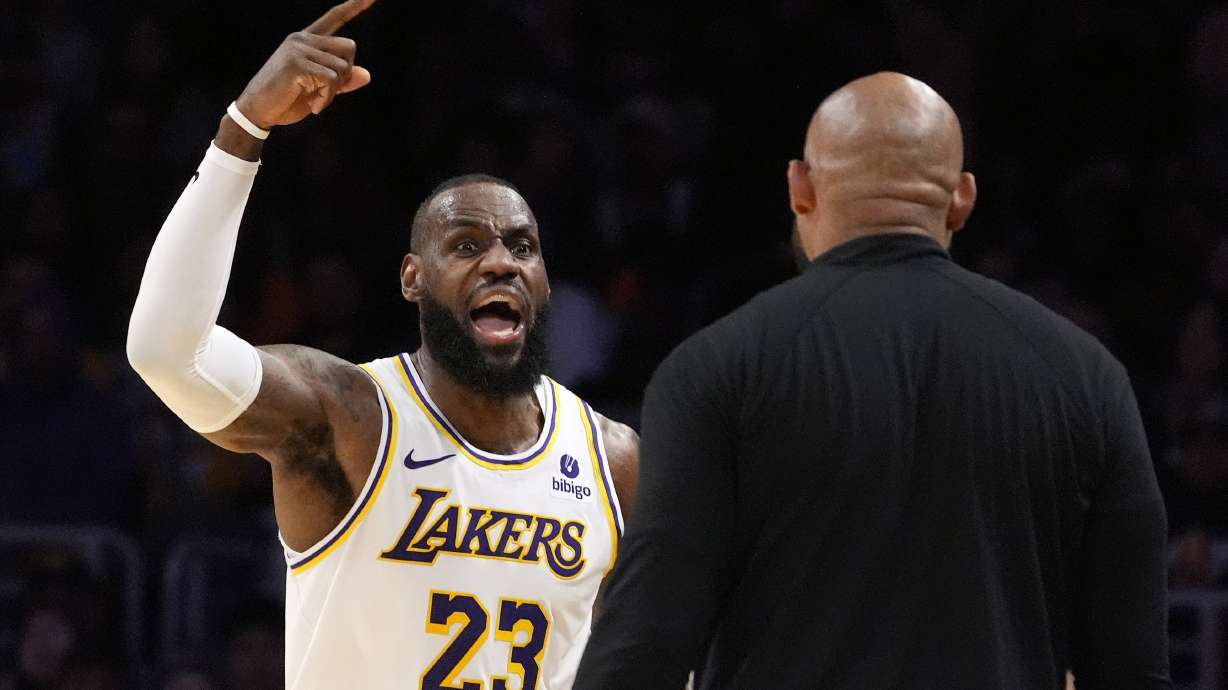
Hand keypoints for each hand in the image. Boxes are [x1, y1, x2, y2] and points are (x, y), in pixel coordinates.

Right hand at [233, 0, 376, 129]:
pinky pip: (331, 80)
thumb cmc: (287, 99)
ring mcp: (298, 49)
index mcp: (307, 40)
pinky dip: (327, 98)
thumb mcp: (319, 89)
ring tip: (315, 99)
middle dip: (346, 74)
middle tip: (327, 91)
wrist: (258, 110)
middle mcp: (302, 39)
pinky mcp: (296, 63)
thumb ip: (341, 81)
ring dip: (334, 92)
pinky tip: (314, 106)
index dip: (354, 6)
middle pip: (349, 47)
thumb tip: (367, 74)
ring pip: (342, 67)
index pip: (335, 18)